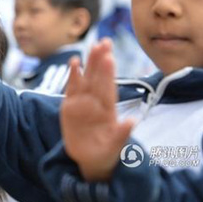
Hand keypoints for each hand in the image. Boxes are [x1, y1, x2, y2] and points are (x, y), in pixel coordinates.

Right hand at [61, 39, 134, 181]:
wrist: (90, 159)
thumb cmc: (107, 151)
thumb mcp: (116, 146)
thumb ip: (122, 133)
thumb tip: (132, 121)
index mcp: (108, 110)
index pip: (108, 88)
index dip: (108, 73)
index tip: (110, 58)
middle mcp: (96, 102)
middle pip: (98, 78)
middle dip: (101, 60)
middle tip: (104, 42)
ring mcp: (83, 102)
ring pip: (86, 79)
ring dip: (88, 63)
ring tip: (91, 46)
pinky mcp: (70, 106)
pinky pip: (72, 88)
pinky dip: (73, 75)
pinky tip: (75, 62)